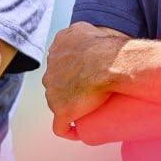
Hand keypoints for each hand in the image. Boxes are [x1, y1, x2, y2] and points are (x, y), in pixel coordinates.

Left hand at [42, 22, 129, 137]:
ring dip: (69, 105)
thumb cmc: (106, 47)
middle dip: (68, 86)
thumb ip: (80, 31)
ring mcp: (53, 92)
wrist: (109, 64)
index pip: (59, 61)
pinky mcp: (62, 111)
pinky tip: (77, 132)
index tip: (84, 74)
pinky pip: (60, 127)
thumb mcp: (86, 29)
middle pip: (56, 81)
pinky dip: (68, 130)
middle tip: (90, 91)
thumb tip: (90, 38)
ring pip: (57, 102)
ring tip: (87, 110)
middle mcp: (50, 69)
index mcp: (56, 48)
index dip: (71, 68)